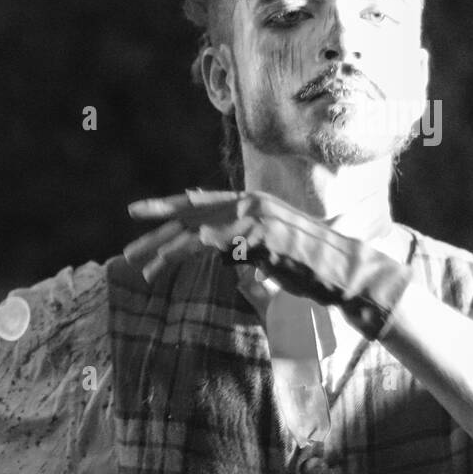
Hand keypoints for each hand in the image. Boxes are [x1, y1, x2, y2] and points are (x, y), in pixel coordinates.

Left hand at [124, 189, 411, 339]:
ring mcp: (257, 217)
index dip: (167, 206)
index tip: (137, 212)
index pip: (200, 200)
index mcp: (250, 203)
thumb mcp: (265, 252)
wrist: (345, 273)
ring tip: (142, 268)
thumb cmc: (307, 267)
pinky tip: (169, 257)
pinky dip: (193, 247)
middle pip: (191, 213)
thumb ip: (239, 246)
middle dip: (156, 232)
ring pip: (198, 230)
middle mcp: (251, 203)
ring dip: (165, 251)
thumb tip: (214, 250)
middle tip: (127, 249)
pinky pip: (219, 243)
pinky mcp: (263, 236)